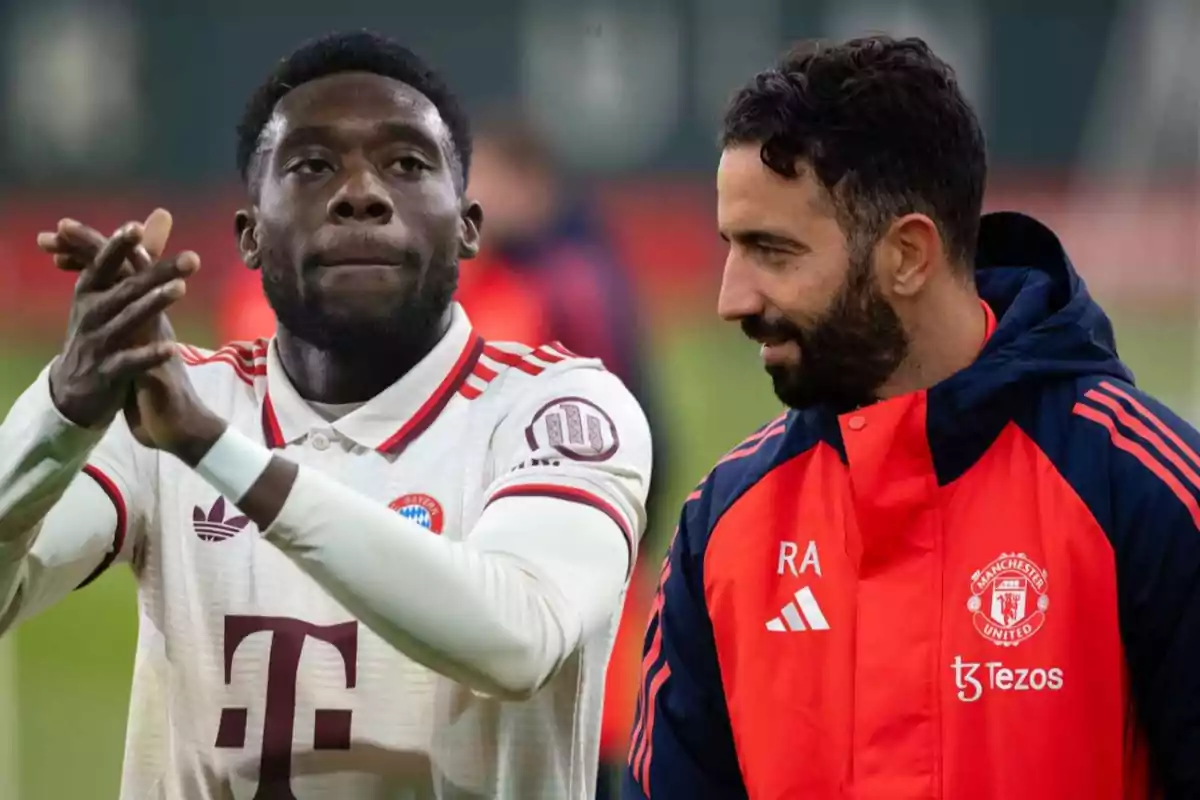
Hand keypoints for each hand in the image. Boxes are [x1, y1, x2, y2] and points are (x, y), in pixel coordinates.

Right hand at [41, 213, 198, 428]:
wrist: (75, 388)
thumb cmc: (99, 330)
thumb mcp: (110, 293)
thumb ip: (140, 255)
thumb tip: (162, 215)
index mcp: (90, 291)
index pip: (103, 264)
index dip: (117, 246)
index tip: (135, 227)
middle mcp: (91, 313)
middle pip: (126, 289)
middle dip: (156, 273)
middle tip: (191, 257)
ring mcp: (98, 344)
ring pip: (127, 321)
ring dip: (153, 305)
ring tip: (180, 289)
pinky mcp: (107, 373)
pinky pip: (129, 363)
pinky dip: (148, 355)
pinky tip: (171, 348)